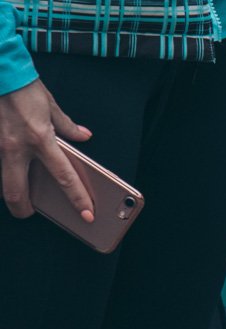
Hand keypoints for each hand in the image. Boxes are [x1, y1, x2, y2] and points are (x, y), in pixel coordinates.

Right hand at [0, 80, 93, 219]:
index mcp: (40, 139)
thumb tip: (82, 136)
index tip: (87, 215)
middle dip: (24, 209)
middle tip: (31, 212)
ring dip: (8, 190)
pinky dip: (0, 170)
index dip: (78, 199)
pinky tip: (7, 168)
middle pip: (18, 192)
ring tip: (18, 193)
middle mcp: (16, 147)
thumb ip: (66, 126)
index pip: (65, 177)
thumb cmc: (22, 85)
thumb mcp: (50, 105)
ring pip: (0, 181)